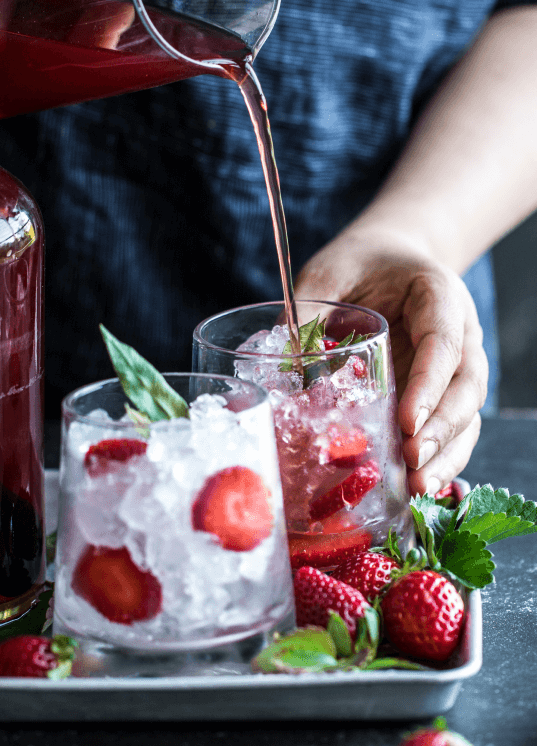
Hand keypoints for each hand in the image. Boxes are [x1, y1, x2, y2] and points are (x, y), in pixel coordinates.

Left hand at [294, 229, 488, 495]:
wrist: (388, 258)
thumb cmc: (357, 264)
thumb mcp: (326, 275)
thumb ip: (307, 315)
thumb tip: (278, 371)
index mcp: (437, 295)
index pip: (442, 342)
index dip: (427, 384)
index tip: (405, 422)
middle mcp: (459, 332)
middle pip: (466, 385)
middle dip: (441, 428)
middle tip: (410, 461)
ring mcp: (456, 364)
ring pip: (468, 412)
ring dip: (446, 452)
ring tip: (417, 487)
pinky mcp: (442, 389)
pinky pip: (453, 426)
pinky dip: (441, 456)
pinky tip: (418, 485)